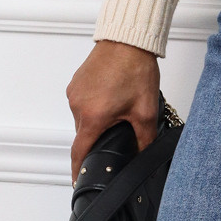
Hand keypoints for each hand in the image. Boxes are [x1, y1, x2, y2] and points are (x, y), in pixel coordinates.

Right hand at [66, 40, 161, 181]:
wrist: (128, 40)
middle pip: (84, 135)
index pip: (80, 152)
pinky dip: (94, 106)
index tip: (77, 180)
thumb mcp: (145, 111)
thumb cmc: (135, 69)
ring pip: (84, 118)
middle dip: (98, 137)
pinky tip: (111, 97)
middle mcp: (78, 105)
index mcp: (93, 117)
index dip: (78, 169)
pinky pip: (82, 103)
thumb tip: (144, 154)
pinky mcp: (76, 83)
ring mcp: (74, 92)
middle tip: (118, 130)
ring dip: (97, 120)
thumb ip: (145, 139)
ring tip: (118, 108)